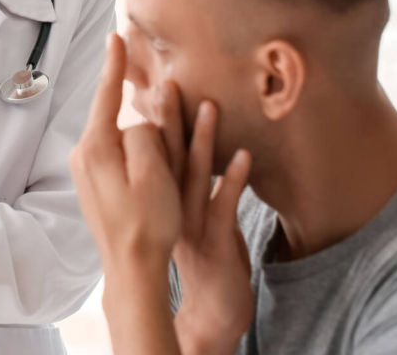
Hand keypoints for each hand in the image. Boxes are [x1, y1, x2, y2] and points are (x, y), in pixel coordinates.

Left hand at [70, 33, 182, 279]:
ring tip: (162, 162)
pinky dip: (137, 157)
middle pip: (117, 117)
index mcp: (96, 146)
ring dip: (144, 142)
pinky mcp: (94, 186)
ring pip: (121, 139)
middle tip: (165, 111)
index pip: (106, 95)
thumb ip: (146, 133)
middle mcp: (84, 155)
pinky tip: (150, 171)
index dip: (114, 64)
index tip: (115, 36)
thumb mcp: (155, 171)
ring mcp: (86, 172)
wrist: (132, 269)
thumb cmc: (148, 223)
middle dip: (141, 112)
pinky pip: (118, 157)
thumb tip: (137, 122)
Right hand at [172, 102, 253, 354]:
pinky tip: (243, 156)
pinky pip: (223, 207)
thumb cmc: (208, 260)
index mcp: (166, 202)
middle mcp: (173, 210)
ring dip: (202, 141)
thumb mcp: (194, 218)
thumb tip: (193, 146)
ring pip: (194, 178)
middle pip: (168, 159)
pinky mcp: (215, 243)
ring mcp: (193, 226)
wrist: (213, 313)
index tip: (153, 83)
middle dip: (169, 120)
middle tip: (168, 84)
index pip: (157, 153)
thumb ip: (193, 184)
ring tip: (209, 107)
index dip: (155, 120)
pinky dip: (232, 181)